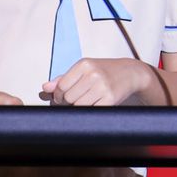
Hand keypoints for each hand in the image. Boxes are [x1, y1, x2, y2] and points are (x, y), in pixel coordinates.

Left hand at [40, 58, 156, 106]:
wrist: (131, 73)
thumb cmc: (104, 71)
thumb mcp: (84, 70)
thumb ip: (64, 78)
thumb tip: (45, 88)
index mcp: (84, 64)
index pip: (61, 86)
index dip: (58, 95)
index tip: (61, 98)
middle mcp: (93, 74)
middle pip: (68, 98)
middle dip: (68, 103)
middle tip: (74, 101)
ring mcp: (102, 87)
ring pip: (78, 106)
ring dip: (78, 108)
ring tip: (85, 102)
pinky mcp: (110, 99)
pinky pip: (91, 111)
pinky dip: (89, 111)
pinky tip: (93, 106)